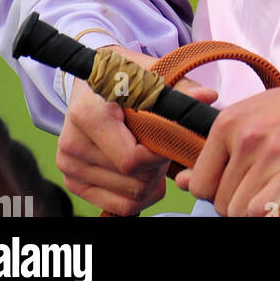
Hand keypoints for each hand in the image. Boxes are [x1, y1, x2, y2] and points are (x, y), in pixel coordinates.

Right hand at [55, 45, 217, 215]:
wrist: (91, 83)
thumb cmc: (124, 76)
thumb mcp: (150, 74)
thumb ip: (180, 88)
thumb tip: (209, 96)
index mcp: (88, 115)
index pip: (131, 159)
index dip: (160, 154)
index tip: (172, 139)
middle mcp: (72, 144)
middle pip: (133, 181)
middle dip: (158, 167)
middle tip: (164, 145)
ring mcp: (70, 166)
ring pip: (129, 197)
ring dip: (151, 181)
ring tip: (153, 155)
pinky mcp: (73, 182)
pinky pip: (118, 206)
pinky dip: (139, 196)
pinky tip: (144, 173)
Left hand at [175, 51, 279, 217]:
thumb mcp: (260, 116)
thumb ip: (222, 148)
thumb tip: (183, 182)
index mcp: (231, 120)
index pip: (200, 182)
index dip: (220, 192)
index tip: (244, 183)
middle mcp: (245, 135)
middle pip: (221, 201)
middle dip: (242, 202)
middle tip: (271, 183)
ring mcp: (269, 153)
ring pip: (239, 212)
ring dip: (259, 209)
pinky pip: (260, 213)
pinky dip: (270, 213)